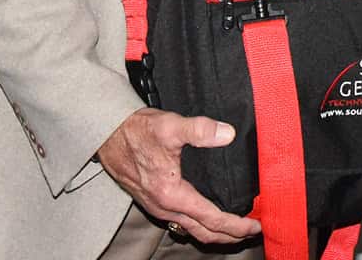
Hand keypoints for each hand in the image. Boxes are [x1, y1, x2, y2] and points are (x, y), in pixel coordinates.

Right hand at [97, 108, 260, 244]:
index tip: (255, 225)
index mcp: (172, 195)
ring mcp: (158, 207)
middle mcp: (165, 208)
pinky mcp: (154, 201)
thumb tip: (228, 134)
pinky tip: (208, 213)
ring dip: (215, 232)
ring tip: (235, 225)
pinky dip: (200, 223)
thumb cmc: (136, 131)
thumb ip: (200, 130)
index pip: (211, 219)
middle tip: (251, 230)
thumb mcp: (170, 126)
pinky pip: (181, 222)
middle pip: (203, 232)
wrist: (107, 134)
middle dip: (229, 235)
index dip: (235, 225)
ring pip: (192, 229)